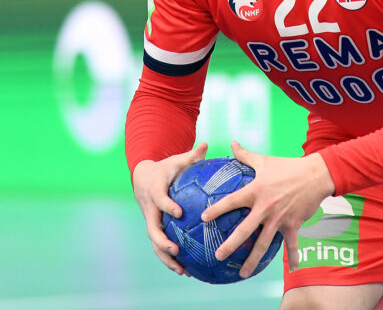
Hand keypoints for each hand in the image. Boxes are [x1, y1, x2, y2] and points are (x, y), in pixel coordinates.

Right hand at [132, 142, 208, 274]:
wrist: (143, 177)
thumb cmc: (167, 168)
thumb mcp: (177, 160)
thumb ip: (192, 155)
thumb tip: (207, 144)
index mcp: (156, 191)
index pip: (160, 200)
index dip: (168, 206)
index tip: (179, 213)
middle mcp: (150, 209)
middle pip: (152, 229)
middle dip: (163, 241)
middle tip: (177, 250)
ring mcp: (150, 220)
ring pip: (155, 243)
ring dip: (166, 257)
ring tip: (182, 269)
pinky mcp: (154, 228)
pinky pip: (160, 246)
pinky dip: (169, 259)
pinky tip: (185, 270)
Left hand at [201, 140, 334, 277]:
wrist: (315, 174)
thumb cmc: (288, 166)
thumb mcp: (265, 160)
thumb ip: (245, 155)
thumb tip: (232, 143)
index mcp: (256, 191)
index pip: (232, 201)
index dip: (217, 209)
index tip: (203, 218)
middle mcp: (265, 207)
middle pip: (245, 230)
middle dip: (230, 245)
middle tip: (218, 255)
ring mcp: (279, 218)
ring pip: (263, 243)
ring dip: (252, 260)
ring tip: (242, 274)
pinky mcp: (293, 225)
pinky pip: (292, 244)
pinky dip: (293, 257)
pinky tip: (293, 270)